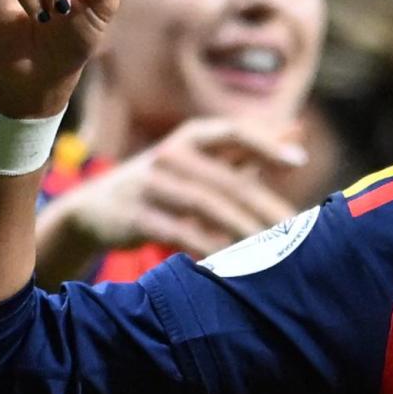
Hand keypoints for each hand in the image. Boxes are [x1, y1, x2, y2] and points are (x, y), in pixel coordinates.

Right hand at [42, 118, 306, 263]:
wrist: (92, 210)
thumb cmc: (164, 183)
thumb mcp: (200, 160)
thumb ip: (245, 150)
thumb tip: (296, 132)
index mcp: (191, 137)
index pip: (234, 132)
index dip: (267, 144)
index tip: (299, 162)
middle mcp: (170, 155)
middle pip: (227, 179)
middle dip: (265, 206)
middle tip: (295, 228)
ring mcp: (150, 184)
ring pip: (205, 206)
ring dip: (241, 228)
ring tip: (270, 248)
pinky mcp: (134, 215)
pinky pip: (178, 232)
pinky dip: (206, 246)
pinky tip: (231, 261)